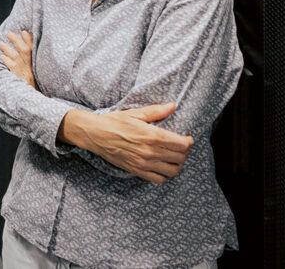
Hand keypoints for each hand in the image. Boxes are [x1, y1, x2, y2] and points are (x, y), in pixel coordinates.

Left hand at [0, 30, 35, 89]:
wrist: (36, 106)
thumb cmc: (35, 93)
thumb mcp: (37, 80)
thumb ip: (31, 69)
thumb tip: (24, 60)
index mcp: (36, 69)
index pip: (34, 51)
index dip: (30, 41)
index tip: (24, 32)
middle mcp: (31, 70)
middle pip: (25, 51)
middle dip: (17, 41)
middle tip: (10, 34)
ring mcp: (25, 75)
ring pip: (17, 58)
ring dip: (8, 49)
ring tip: (0, 43)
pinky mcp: (19, 80)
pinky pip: (13, 69)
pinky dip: (8, 62)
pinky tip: (2, 57)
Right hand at [60, 103, 193, 183]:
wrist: (95, 134)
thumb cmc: (113, 122)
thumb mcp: (134, 113)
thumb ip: (156, 111)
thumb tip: (172, 106)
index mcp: (152, 135)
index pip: (182, 144)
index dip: (189, 142)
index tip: (187, 139)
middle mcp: (150, 151)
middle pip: (180, 157)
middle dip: (184, 152)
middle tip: (180, 147)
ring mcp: (144, 163)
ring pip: (173, 170)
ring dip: (177, 165)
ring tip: (174, 158)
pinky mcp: (137, 170)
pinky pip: (159, 179)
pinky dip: (165, 175)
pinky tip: (162, 166)